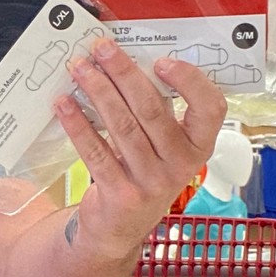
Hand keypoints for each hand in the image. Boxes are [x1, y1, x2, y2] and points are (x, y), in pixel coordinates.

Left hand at [54, 39, 225, 258]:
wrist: (120, 228)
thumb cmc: (143, 173)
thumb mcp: (163, 147)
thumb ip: (157, 112)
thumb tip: (125, 62)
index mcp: (198, 147)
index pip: (212, 109)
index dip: (190, 82)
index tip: (162, 60)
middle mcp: (180, 165)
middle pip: (152, 109)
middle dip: (123, 73)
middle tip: (101, 48)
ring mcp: (151, 182)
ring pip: (122, 125)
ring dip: (97, 91)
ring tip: (79, 68)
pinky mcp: (121, 194)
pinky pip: (95, 151)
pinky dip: (77, 124)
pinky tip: (63, 103)